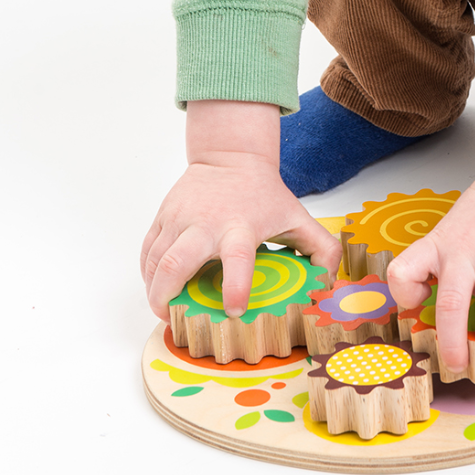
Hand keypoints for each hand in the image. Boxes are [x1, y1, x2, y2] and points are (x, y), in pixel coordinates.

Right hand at [140, 100, 342, 320]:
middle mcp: (206, 224)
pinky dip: (147, 275)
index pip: (237, 259)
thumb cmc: (264, 193)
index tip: (233, 310)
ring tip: (165, 310)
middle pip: (175, 263)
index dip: (235, 287)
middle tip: (172, 319)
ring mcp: (180, 219)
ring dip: (154, 292)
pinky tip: (158, 288)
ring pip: (154, 262)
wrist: (231, 155)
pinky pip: (146, 252)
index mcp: (241, 227)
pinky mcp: (163, 217)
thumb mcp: (299, 217)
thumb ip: (323, 250)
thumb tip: (328, 286)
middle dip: (166, 298)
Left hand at [386, 143, 474, 379]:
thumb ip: (438, 264)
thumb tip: (433, 306)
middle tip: (458, 366)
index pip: (402, 271)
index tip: (416, 304)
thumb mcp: (448, 231)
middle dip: (454, 346)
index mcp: (438, 247)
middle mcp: (463, 256)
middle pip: (450, 307)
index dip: (403, 294)